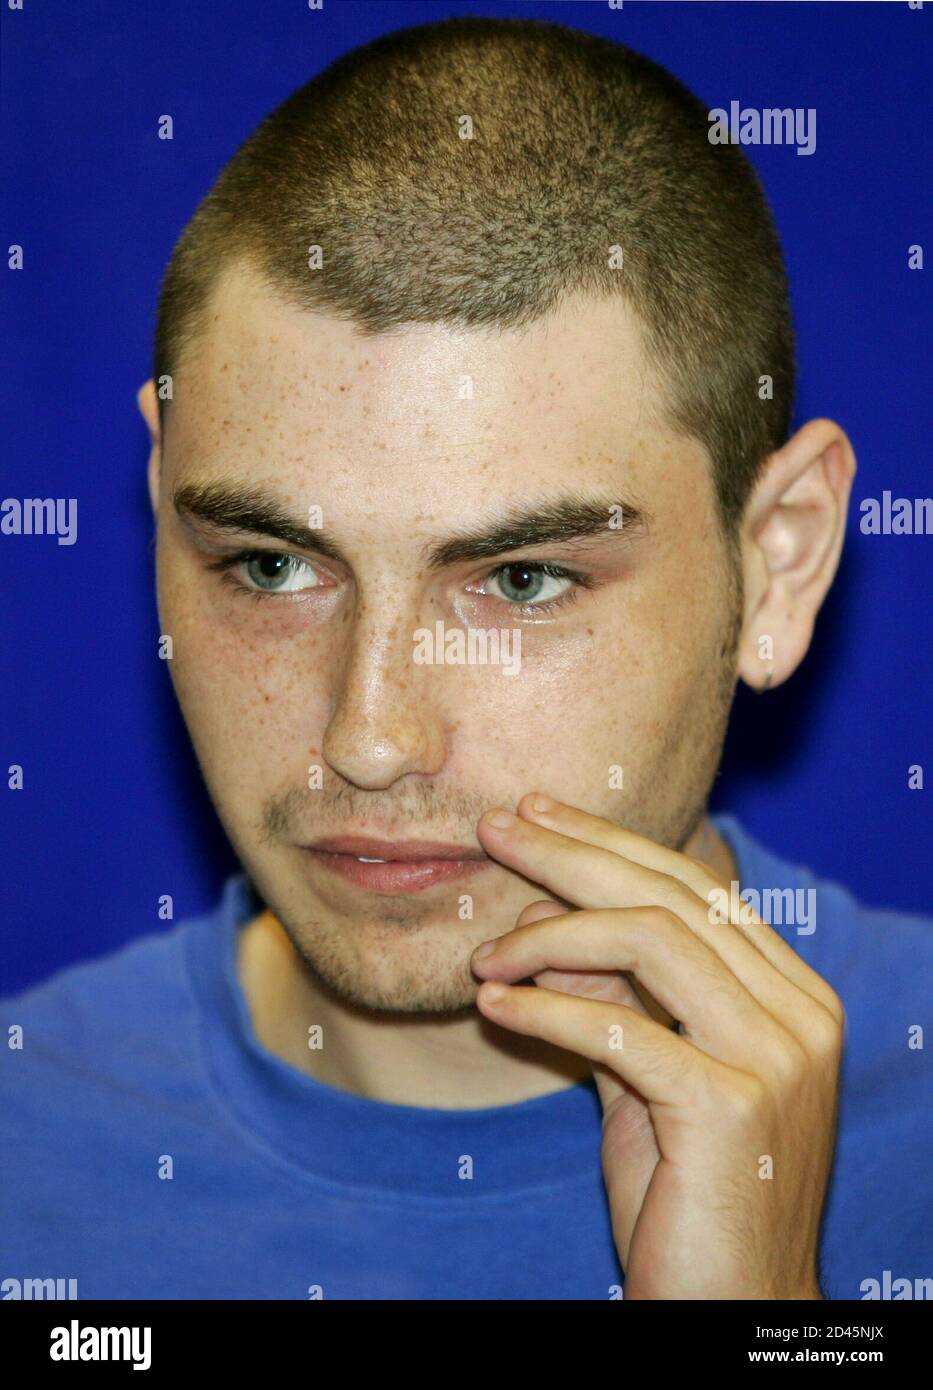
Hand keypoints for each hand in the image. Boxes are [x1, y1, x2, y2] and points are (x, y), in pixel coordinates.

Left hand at [471, 794, 843, 1299]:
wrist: (731, 1309)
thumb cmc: (685, 1193)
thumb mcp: (642, 1076)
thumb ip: (608, 995)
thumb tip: (539, 915)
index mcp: (792, 994)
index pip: (694, 886)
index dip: (609, 841)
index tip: (537, 813)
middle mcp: (800, 1013)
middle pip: (671, 898)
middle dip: (571, 854)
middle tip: (495, 828)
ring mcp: (777, 1058)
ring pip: (650, 943)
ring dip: (548, 937)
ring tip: (482, 955)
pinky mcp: (733, 1108)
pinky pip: (620, 1031)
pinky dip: (546, 1011)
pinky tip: (492, 1006)